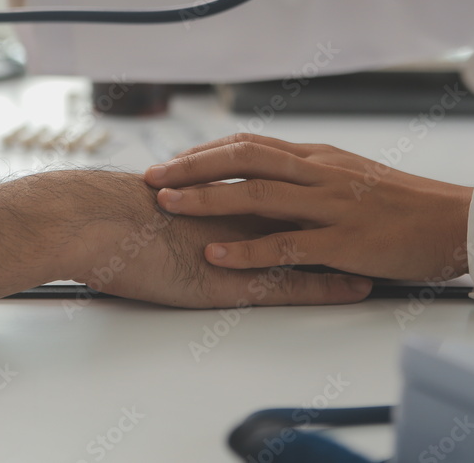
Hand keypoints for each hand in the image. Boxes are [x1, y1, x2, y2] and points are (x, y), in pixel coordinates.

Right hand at [52, 171, 372, 307]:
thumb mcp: (150, 197)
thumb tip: (176, 191)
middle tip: (381, 207)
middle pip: (306, 206)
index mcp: (221, 189)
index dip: (313, 185)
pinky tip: (355, 290)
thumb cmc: (107, 213)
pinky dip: (327, 286)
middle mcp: (239, 211)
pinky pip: (293, 283)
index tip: (344, 186)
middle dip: (345, 207)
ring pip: (309, 241)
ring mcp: (241, 245)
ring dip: (348, 244)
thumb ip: (177, 194)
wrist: (87, 223)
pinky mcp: (234, 280)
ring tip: (386, 247)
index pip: (279, 183)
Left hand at [143, 135, 473, 281]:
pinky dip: (246, 249)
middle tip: (152, 176)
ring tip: (167, 206)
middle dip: (192, 166)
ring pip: (256, 195)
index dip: (207, 151)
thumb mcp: (352, 174)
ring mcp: (330, 205)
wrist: (455, 222)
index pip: (251, 144)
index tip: (173, 161)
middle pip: (244, 158)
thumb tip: (268, 178)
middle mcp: (319, 172)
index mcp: (318, 156)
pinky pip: (285, 245)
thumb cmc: (403, 203)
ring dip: (206, 199)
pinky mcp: (342, 242)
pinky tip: (214, 254)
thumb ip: (310, 174)